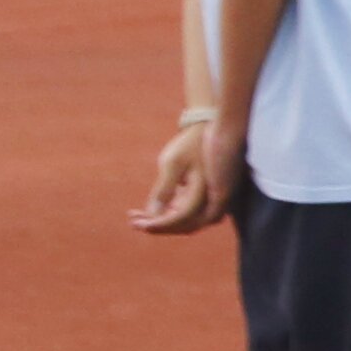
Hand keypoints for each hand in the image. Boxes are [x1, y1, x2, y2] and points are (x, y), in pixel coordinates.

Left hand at [135, 112, 238, 232]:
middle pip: (186, 225)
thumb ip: (164, 190)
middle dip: (159, 226)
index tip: (139, 224)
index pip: (183, 218)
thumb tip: (152, 214)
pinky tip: (153, 207)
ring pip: (187, 220)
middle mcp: (216, 201)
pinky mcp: (208, 193)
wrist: (213, 125)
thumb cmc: (192, 142)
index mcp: (210, 194)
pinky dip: (170, 212)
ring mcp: (214, 198)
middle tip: (133, 222)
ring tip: (137, 215)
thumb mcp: (173, 163)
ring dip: (163, 220)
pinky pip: (189, 210)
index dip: (160, 224)